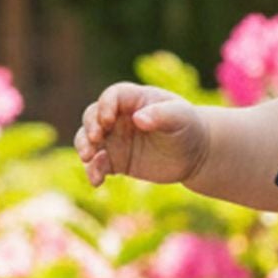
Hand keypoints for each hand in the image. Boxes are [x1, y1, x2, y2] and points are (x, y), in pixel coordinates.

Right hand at [73, 83, 209, 188]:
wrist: (194, 154)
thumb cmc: (188, 127)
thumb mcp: (180, 117)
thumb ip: (161, 115)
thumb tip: (137, 119)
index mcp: (134, 99)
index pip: (112, 96)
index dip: (105, 106)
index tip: (108, 121)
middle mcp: (119, 117)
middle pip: (92, 115)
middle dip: (90, 126)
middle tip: (96, 139)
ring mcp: (114, 138)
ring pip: (87, 139)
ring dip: (84, 147)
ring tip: (89, 158)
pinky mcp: (115, 160)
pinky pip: (96, 164)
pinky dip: (93, 171)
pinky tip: (97, 181)